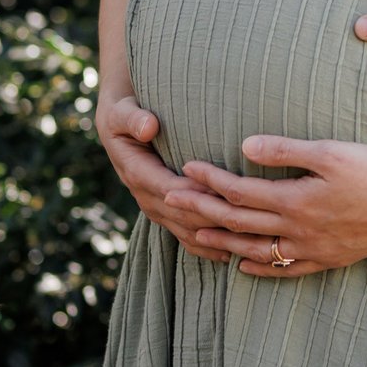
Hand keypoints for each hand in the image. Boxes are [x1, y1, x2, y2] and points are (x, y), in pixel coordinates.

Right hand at [97, 92, 263, 264]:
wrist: (117, 127)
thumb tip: (148, 127)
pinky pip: (186, 236)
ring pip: (187, 231)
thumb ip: (133, 118)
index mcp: (137, 173)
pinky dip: (208, 247)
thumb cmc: (123, 114)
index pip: (170, 189)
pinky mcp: (166, 213)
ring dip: (215, 238)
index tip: (226, 192)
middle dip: (215, 218)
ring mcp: (156, 209)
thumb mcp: (121, 111)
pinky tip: (232, 254)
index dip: (197, 193)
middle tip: (249, 219)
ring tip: (245, 243)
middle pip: (184, 216)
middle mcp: (147, 197)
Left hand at [167, 137, 366, 277]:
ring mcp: (311, 250)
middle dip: (202, 211)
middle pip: (238, 223)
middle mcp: (296, 230)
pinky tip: (243, 265)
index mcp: (294, 201)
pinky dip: (259, 268)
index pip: (239, 192)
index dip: (209, 180)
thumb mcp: (332, 152)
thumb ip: (287, 151)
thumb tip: (244, 147)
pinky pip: (284, 270)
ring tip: (195, 237)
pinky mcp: (327, 259)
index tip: (185, 169)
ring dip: (221, 243)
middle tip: (171, 202)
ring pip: (255, 251)